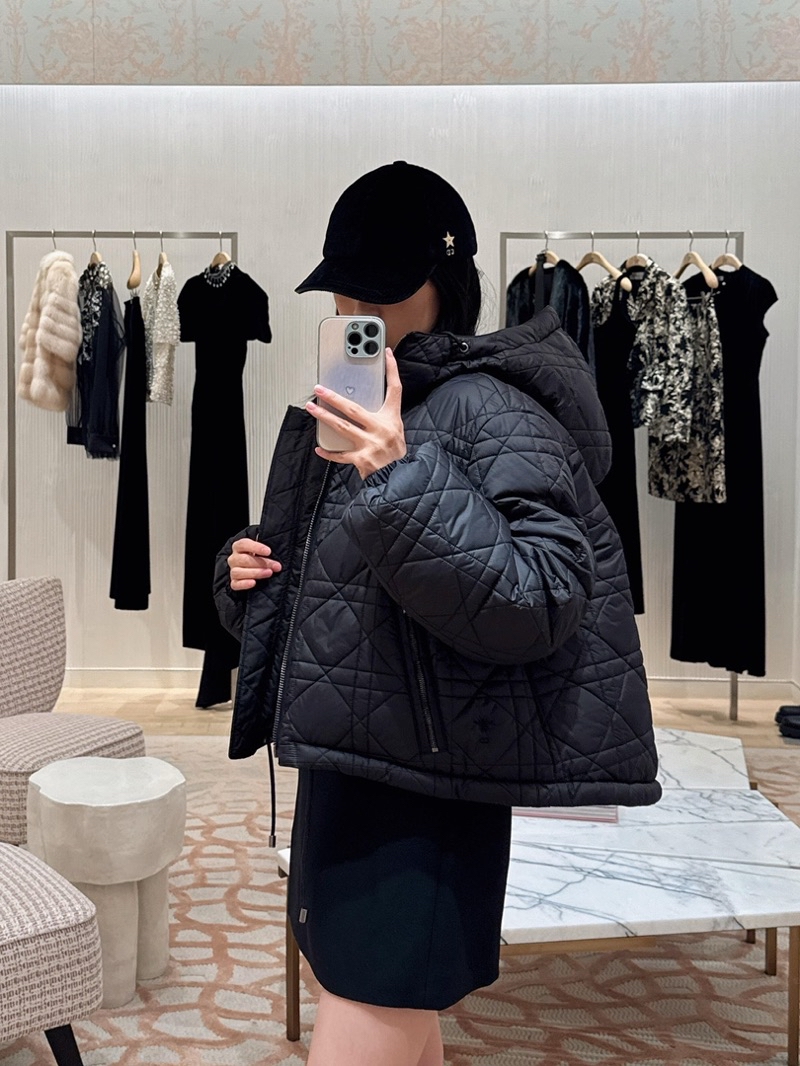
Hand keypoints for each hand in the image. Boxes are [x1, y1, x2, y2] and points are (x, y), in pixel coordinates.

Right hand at [228, 538, 281, 590]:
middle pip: (244, 560)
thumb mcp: (261, 552)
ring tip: (269, 573)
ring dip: (255, 573)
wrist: (251, 569)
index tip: (269, 551)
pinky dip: (244, 584)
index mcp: (239, 547)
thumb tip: (276, 559)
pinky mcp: (234, 582)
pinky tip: (253, 583)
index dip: (256, 547)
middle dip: (262, 563)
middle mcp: (234, 558)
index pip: (244, 544)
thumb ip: (266, 552)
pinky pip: (235, 584)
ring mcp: (233, 571)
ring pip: (239, 572)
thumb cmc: (258, 557)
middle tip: (276, 566)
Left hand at [307, 347, 405, 478]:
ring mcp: (371, 445)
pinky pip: (341, 455)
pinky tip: (319, 447)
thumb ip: (381, 420)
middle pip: (353, 408)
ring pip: (342, 427)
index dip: (392, 370)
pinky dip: (329, 452)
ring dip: (324, 417)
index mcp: (392, 420)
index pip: (395, 389)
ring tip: (312, 408)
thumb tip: (358, 410)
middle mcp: (381, 430)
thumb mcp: (396, 432)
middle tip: (319, 388)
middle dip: (334, 397)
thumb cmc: (397, 456)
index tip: (387, 353)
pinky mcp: (362, 460)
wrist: (402, 480)